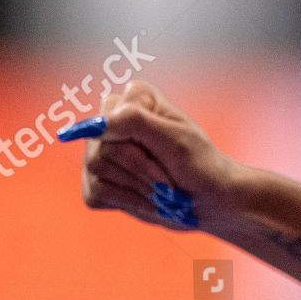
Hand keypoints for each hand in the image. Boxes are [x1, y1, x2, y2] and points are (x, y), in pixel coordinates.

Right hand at [81, 80, 244, 232]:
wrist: (208, 200)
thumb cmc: (198, 164)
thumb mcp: (174, 139)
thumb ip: (133, 122)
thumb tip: (92, 124)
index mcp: (135, 98)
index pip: (115, 119)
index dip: (140, 143)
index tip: (167, 149)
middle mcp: (112, 121)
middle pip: (103, 147)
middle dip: (142, 169)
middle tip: (168, 177)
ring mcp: (100, 152)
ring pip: (96, 169)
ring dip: (138, 186)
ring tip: (161, 188)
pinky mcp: (98, 182)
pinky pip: (96, 193)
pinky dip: (130, 201)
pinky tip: (148, 199)